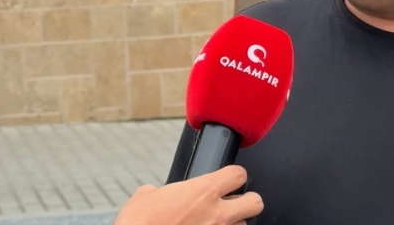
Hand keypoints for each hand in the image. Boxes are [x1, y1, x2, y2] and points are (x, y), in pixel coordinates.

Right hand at [114, 165, 262, 224]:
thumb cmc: (138, 223)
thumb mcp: (145, 197)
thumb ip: (160, 191)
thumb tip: (155, 193)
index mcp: (204, 191)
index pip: (238, 174)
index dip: (234, 176)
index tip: (228, 181)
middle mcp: (218, 213)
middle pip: (255, 202)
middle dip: (246, 202)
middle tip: (233, 205)